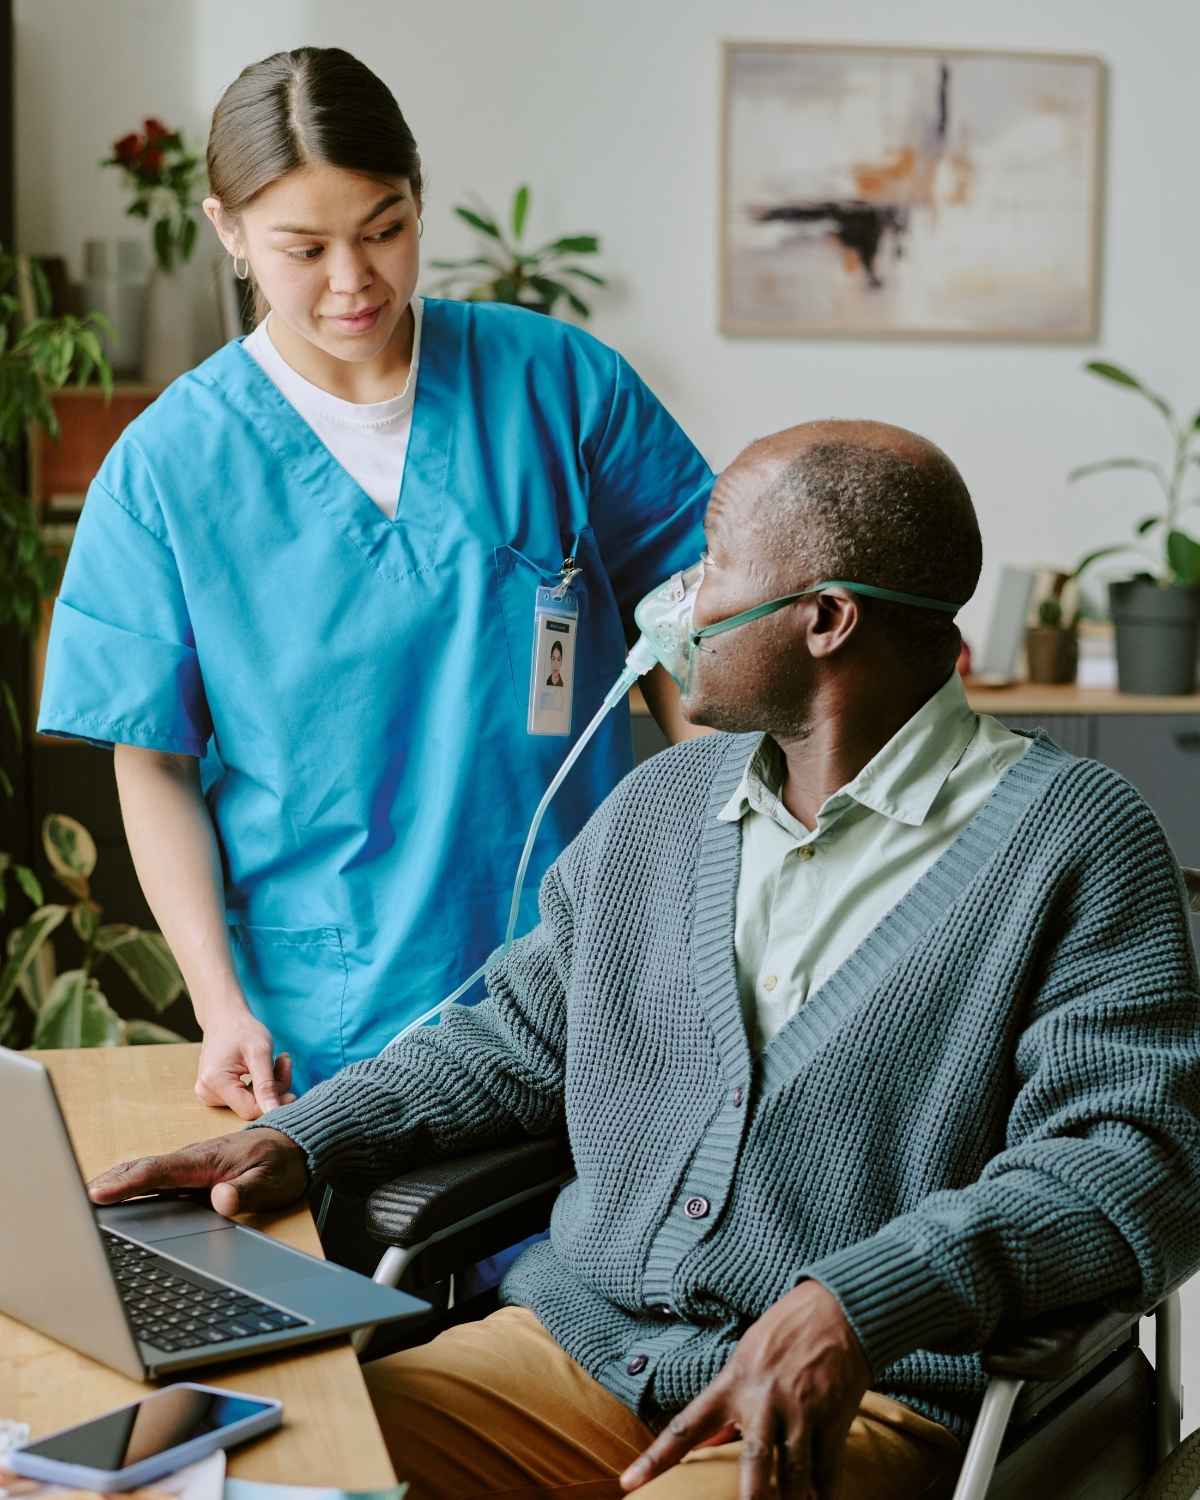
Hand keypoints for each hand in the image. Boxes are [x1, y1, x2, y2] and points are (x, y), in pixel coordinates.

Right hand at [87, 1127, 307, 1218]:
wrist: (300, 1142)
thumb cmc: (285, 1162)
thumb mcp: (272, 1180)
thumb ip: (246, 1191)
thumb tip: (220, 1200)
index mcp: (207, 1160)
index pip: (159, 1171)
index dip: (127, 1183)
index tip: (97, 1193)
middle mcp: (195, 1158)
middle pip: (145, 1168)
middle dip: (112, 1181)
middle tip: (76, 1197)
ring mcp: (194, 1162)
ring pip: (149, 1170)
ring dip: (119, 1179)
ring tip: (89, 1195)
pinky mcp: (197, 1169)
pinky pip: (160, 1173)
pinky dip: (136, 1179)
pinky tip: (124, 1190)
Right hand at [194, 1008, 294, 1119]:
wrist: (224, 1017)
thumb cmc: (242, 1029)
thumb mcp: (260, 1053)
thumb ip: (267, 1084)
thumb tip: (273, 1113)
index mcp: (215, 1083)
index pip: (250, 1110)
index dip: (275, 1103)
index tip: (293, 1090)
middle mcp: (207, 1093)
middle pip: (251, 1106)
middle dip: (273, 1089)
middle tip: (284, 1062)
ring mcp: (208, 1094)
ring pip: (250, 1103)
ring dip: (269, 1086)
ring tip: (276, 1061)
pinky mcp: (214, 1092)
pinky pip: (244, 1098)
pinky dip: (259, 1086)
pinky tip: (264, 1068)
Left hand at [620, 1281, 871, 1499]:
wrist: (837, 1310)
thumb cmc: (785, 1330)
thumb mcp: (747, 1356)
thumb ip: (731, 1399)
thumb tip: (716, 1439)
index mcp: (732, 1384)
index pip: (687, 1426)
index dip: (655, 1458)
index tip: (628, 1483)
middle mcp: (763, 1401)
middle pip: (753, 1463)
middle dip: (751, 1499)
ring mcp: (800, 1411)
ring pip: (793, 1476)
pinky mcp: (832, 1419)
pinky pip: (826, 1471)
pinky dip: (823, 1493)